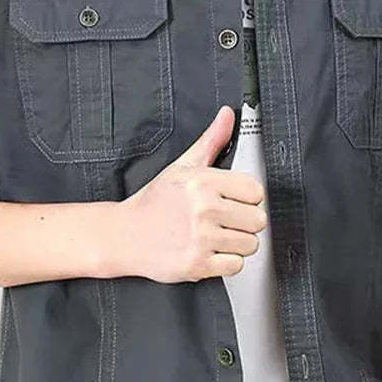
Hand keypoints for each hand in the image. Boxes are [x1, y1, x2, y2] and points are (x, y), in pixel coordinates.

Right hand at [118, 105, 268, 283]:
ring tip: (215, 238)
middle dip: (244, 222)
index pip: (256, 191)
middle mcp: (203, 209)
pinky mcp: (197, 265)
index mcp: (203, 182)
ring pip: (250, 244)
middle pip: (258, 220)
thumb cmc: (154, 202)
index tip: (233, 202)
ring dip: (236, 244)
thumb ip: (211, 141)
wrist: (124, 235)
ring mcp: (201, 239)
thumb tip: (228, 114)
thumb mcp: (182, 166)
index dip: (247, 198)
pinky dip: (225, 263)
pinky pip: (236, 266)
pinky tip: (209, 252)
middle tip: (224, 222)